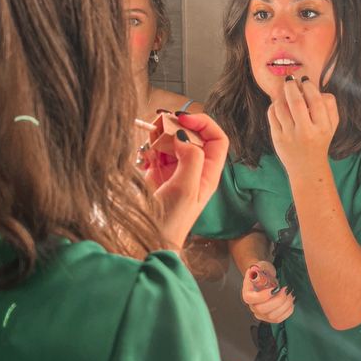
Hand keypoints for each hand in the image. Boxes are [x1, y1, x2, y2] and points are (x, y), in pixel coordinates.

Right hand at [140, 112, 228, 249]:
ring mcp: (174, 171)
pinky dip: (149, 147)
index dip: (203, 123)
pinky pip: (155, 151)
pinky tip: (144, 156)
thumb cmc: (170, 223)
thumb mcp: (186, 190)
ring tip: (150, 137)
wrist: (145, 242)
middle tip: (159, 124)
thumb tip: (185, 136)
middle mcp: (193, 170)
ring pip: (172, 141)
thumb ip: (190, 159)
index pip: (217, 139)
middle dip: (177, 126)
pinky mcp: (156, 174)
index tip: (183, 118)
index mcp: (208, 173)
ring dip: (160, 134)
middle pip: (192, 135)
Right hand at [241, 259, 294, 321]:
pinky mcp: (271, 318)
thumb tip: (254, 271)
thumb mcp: (259, 267)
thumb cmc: (263, 273)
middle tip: (285, 290)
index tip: (273, 288)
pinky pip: (279, 319)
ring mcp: (261, 314)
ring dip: (285, 305)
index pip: (250, 299)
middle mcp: (253, 306)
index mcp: (247, 293)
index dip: (262, 296)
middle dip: (277, 300)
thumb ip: (256, 269)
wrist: (267, 278)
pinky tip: (291, 301)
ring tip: (290, 294)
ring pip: (272, 316)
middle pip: (262, 309)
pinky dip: (288, 311)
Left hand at [267, 76, 338, 177]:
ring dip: (282, 95)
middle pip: (296, 102)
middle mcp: (306, 132)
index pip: (316, 100)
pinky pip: (272, 115)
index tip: (304, 81)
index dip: (309, 86)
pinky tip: (279, 105)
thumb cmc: (320, 140)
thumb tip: (312, 87)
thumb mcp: (332, 125)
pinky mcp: (277, 138)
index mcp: (322, 127)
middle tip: (290, 80)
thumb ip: (329, 104)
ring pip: (281, 107)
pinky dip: (274, 105)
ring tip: (285, 93)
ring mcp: (290, 136)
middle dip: (291, 86)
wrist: (307, 168)